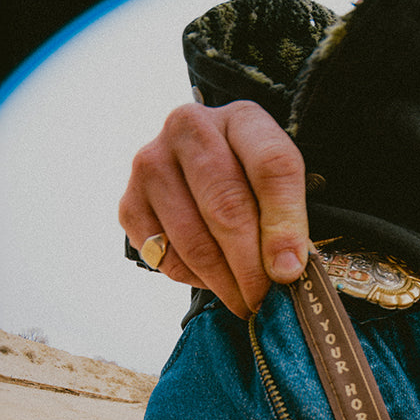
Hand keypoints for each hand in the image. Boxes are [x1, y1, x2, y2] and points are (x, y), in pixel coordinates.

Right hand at [118, 100, 310, 316]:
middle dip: (250, 266)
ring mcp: (152, 164)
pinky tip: (213, 281)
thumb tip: (283, 271)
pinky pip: (164, 255)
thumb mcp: (280, 186)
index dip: (284, 224)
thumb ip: (289, 221)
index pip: (271, 166)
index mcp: (241, 118)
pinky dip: (193, 279)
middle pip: (227, 206)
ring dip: (223, 282)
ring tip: (244, 301)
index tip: (288, 271)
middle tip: (264, 300)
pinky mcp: (130, 202)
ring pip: (193, 238)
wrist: (200, 172)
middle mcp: (189, 129)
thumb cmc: (250, 181)